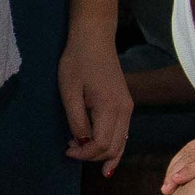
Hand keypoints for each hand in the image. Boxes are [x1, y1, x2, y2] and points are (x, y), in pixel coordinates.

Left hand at [59, 35, 132, 175]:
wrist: (94, 38)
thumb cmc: (78, 61)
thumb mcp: (70, 92)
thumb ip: (77, 120)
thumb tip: (82, 142)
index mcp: (110, 108)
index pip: (101, 145)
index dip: (84, 154)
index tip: (67, 150)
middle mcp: (124, 111)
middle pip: (113, 148)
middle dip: (92, 156)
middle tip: (71, 149)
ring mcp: (128, 108)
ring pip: (121, 144)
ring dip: (102, 153)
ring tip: (82, 152)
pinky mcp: (126, 105)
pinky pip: (122, 134)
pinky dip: (111, 145)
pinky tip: (99, 150)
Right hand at [161, 122, 194, 193]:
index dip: (190, 171)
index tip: (175, 180)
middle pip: (194, 155)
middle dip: (176, 172)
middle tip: (165, 190)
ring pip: (190, 148)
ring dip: (176, 165)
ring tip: (167, 182)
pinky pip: (194, 143)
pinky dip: (182, 156)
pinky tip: (175, 167)